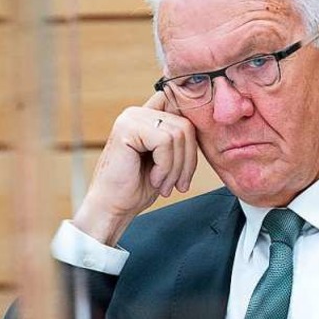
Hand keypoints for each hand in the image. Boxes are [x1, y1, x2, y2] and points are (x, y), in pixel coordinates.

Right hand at [73, 91, 197, 245]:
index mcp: (148, 117)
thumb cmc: (140, 186)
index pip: (183, 112)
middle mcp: (138, 112)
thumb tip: (205, 125)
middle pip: (187, 127)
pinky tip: (153, 179)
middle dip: (188, 161)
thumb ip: (180, 140)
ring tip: (164, 184)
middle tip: (178, 184)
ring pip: (178, 135)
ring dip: (176, 167)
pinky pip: (165, 142)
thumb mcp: (169, 160)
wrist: (113, 206)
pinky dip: (166, 167)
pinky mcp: (127, 128)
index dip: (192, 136)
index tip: (187, 165)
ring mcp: (131, 118)